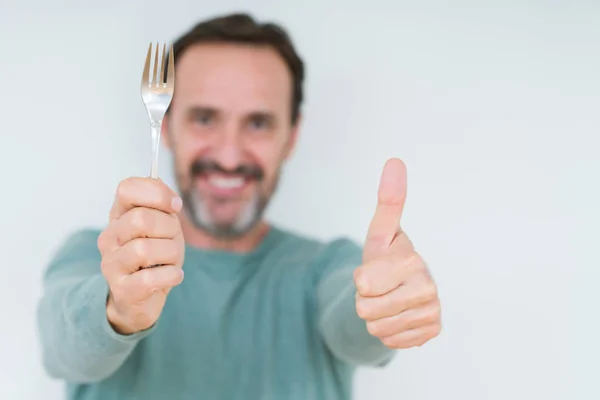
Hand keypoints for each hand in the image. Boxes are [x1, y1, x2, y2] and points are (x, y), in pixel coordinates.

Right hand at [97, 177, 184, 334]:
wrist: (140, 299)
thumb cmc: (155, 256)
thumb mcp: (162, 225)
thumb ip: (161, 204)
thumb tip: (163, 186)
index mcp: (119, 215)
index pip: (126, 189)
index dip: (157, 193)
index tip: (175, 207)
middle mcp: (110, 237)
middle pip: (141, 219)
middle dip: (169, 228)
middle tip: (172, 240)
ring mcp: (112, 264)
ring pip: (145, 249)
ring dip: (171, 254)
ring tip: (170, 261)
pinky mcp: (122, 289)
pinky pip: (151, 278)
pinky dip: (171, 276)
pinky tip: (174, 276)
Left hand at [354, 159, 440, 348]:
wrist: (400, 289)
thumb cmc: (385, 258)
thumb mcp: (379, 233)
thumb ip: (387, 201)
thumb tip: (395, 161)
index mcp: (412, 260)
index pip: (364, 284)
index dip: (361, 279)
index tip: (374, 270)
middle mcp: (428, 287)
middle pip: (367, 309)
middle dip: (365, 300)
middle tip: (380, 288)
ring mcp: (432, 312)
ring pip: (377, 328)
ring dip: (375, 317)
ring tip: (388, 300)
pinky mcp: (431, 331)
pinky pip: (390, 342)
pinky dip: (388, 331)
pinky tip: (398, 315)